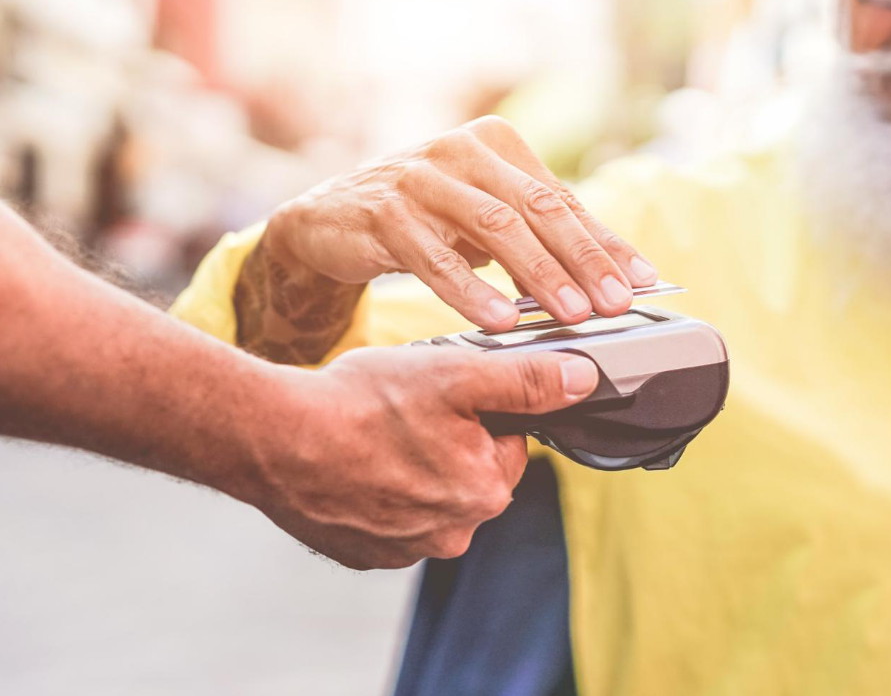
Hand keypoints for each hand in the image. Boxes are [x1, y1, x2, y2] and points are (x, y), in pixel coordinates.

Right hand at [246, 345, 598, 569]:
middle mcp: (452, 532)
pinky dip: (382, 490)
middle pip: (472, 471)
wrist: (273, 438)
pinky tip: (358, 461)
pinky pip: (392, 515)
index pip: (510, 442)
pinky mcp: (366, 552)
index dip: (482, 410)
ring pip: (431, 493)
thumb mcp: (457, 373)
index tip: (446, 395)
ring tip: (378, 432)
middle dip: (450, 438)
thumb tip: (582, 381)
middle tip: (409, 410)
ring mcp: (406, 548)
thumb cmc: (361, 403)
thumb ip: (527, 380)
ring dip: (415, 464)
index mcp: (484, 491)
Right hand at [263, 116, 658, 333]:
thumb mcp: (482, 220)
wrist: (328, 220)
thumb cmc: (422, 219)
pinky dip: (471, 290)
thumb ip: (537, 240)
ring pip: (495, 227)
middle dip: (582, 258)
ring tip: (572, 314)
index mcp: (495, 144)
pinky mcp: (385, 212)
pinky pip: (436, 256)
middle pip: (536, 207)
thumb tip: (607, 280)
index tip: (642, 280)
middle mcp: (461, 150)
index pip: (561, 198)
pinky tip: (500, 319)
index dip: (605, 241)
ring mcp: (421, 177)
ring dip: (539, 274)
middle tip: (615, 302)